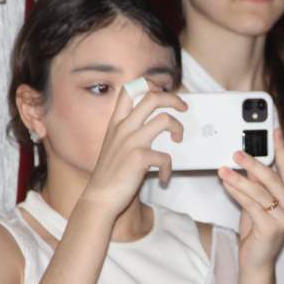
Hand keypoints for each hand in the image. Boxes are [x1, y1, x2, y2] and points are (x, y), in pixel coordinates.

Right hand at [80, 89, 186, 215]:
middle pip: (152, 97)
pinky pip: (165, 157)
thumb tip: (154, 124)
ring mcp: (131, 141)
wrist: (99, 198)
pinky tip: (163, 178)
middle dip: (173, 98)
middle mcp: (123, 128)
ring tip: (179, 138)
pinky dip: (168, 168)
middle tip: (184, 107)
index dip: (149, 85)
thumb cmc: (110, 175)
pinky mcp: (139, 158)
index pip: (129, 90)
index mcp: (116, 123)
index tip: (162, 92)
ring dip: (178, 128)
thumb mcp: (114, 145)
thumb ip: (129, 132)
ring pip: (165, 119)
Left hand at [218, 129, 283, 271]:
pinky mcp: (272, 228)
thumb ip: (257, 184)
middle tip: (236, 152)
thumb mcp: (258, 202)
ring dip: (239, 178)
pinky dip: (237, 193)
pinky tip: (226, 185)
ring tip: (223, 169)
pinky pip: (251, 205)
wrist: (257, 261)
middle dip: (253, 163)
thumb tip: (249, 161)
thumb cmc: (257, 230)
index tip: (275, 131)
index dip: (280, 149)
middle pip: (272, 178)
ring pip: (260, 192)